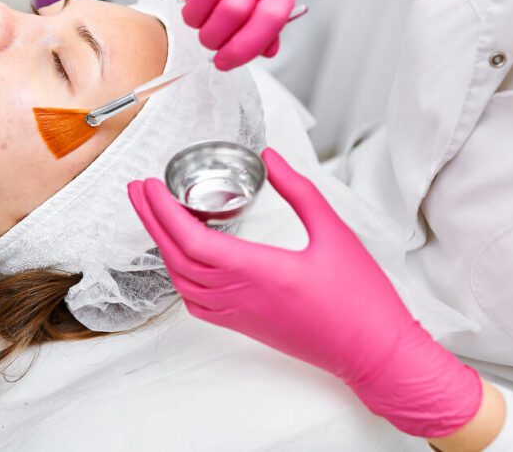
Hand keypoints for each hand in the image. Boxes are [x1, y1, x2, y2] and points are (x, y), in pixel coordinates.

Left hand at [127, 148, 481, 437]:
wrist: (374, 354)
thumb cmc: (361, 298)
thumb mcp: (335, 232)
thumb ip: (300, 192)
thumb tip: (270, 158)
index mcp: (260, 270)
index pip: (193, 240)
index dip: (164, 211)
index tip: (150, 185)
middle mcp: (240, 294)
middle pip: (177, 256)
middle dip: (151, 220)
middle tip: (137, 189)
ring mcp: (238, 313)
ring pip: (181, 280)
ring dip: (162, 245)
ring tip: (155, 214)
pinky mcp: (242, 325)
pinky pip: (196, 300)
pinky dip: (179, 274)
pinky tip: (182, 256)